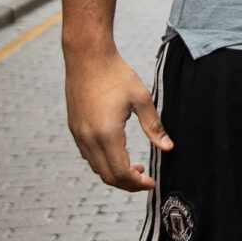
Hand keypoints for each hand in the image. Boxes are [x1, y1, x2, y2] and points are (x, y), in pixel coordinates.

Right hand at [64, 49, 172, 190]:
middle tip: (145, 178)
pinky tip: (118, 151)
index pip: (121, 172)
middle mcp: (88, 139)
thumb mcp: (141, 98)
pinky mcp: (74, 128)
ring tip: (136, 166)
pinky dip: (103, 161)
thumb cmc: (116, 74)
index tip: (152, 182)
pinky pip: (88, 155)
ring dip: (115, 172)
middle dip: (127, 182)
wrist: (88, 57)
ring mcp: (78, 135)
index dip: (137, 183)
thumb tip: (168, 148)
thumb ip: (154, 126)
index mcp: (107, 134)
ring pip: (96, 167)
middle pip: (107, 175)